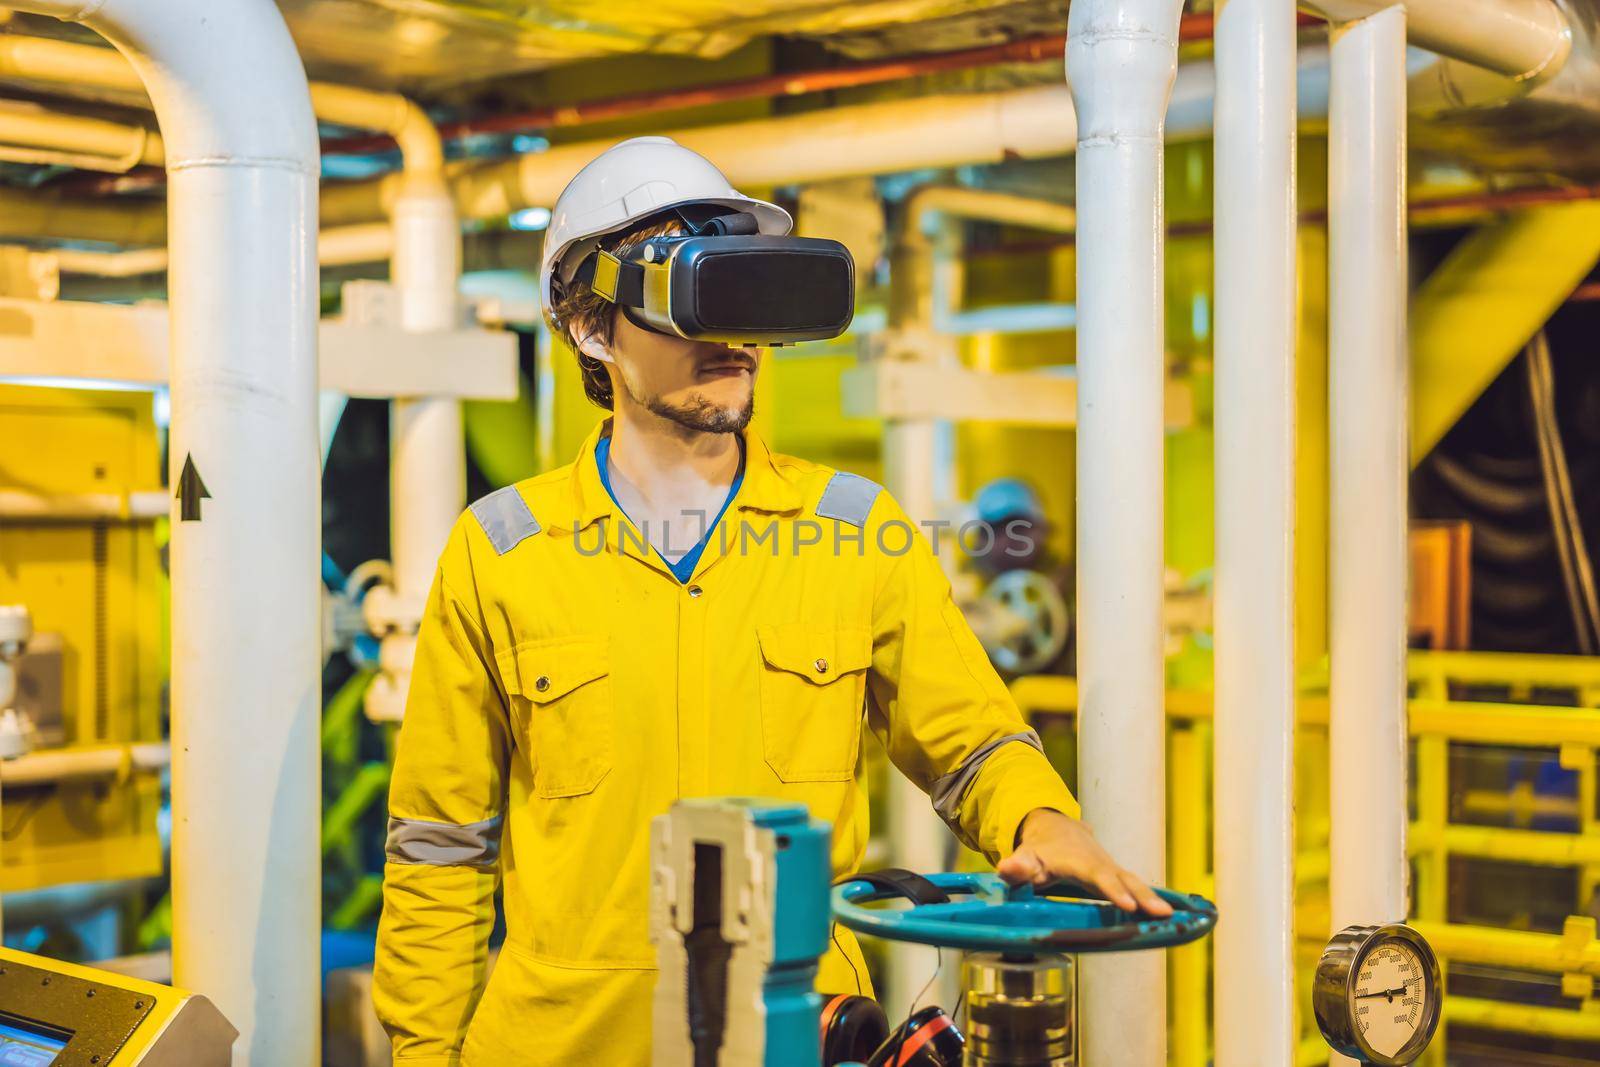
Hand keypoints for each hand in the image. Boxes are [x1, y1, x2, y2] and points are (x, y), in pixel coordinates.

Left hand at [995, 808, 1172, 916]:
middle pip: (1122, 879)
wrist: (1055, 828)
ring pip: (1133, 883)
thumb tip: (1007, 867)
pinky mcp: (1117, 875)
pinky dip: (1151, 899)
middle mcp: (1099, 863)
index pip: (1096, 876)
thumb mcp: (1024, 857)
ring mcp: (1111, 868)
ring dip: (1152, 899)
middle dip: (1142, 896)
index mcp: (1077, 860)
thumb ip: (1017, 867)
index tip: (1125, 905)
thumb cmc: (1039, 850)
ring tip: (1171, 917)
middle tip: (1162, 914)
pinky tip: (1170, 917)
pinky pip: (1135, 887)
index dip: (1111, 890)